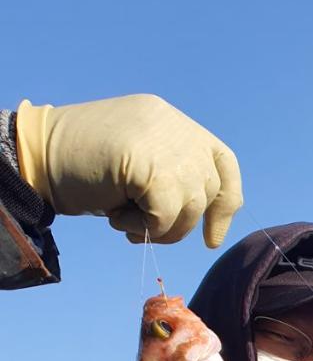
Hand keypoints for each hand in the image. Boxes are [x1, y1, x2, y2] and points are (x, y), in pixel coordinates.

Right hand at [15, 94, 242, 246]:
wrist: (38, 157)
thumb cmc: (82, 165)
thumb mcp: (138, 159)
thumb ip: (173, 172)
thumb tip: (209, 213)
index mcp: (174, 122)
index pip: (223, 162)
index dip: (225, 203)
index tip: (212, 237)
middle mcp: (175, 127)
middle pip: (209, 190)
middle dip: (184, 223)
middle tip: (145, 228)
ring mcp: (165, 144)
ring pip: (191, 207)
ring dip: (160, 228)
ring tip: (125, 220)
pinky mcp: (151, 167)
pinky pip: (167, 217)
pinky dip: (145, 230)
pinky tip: (117, 219)